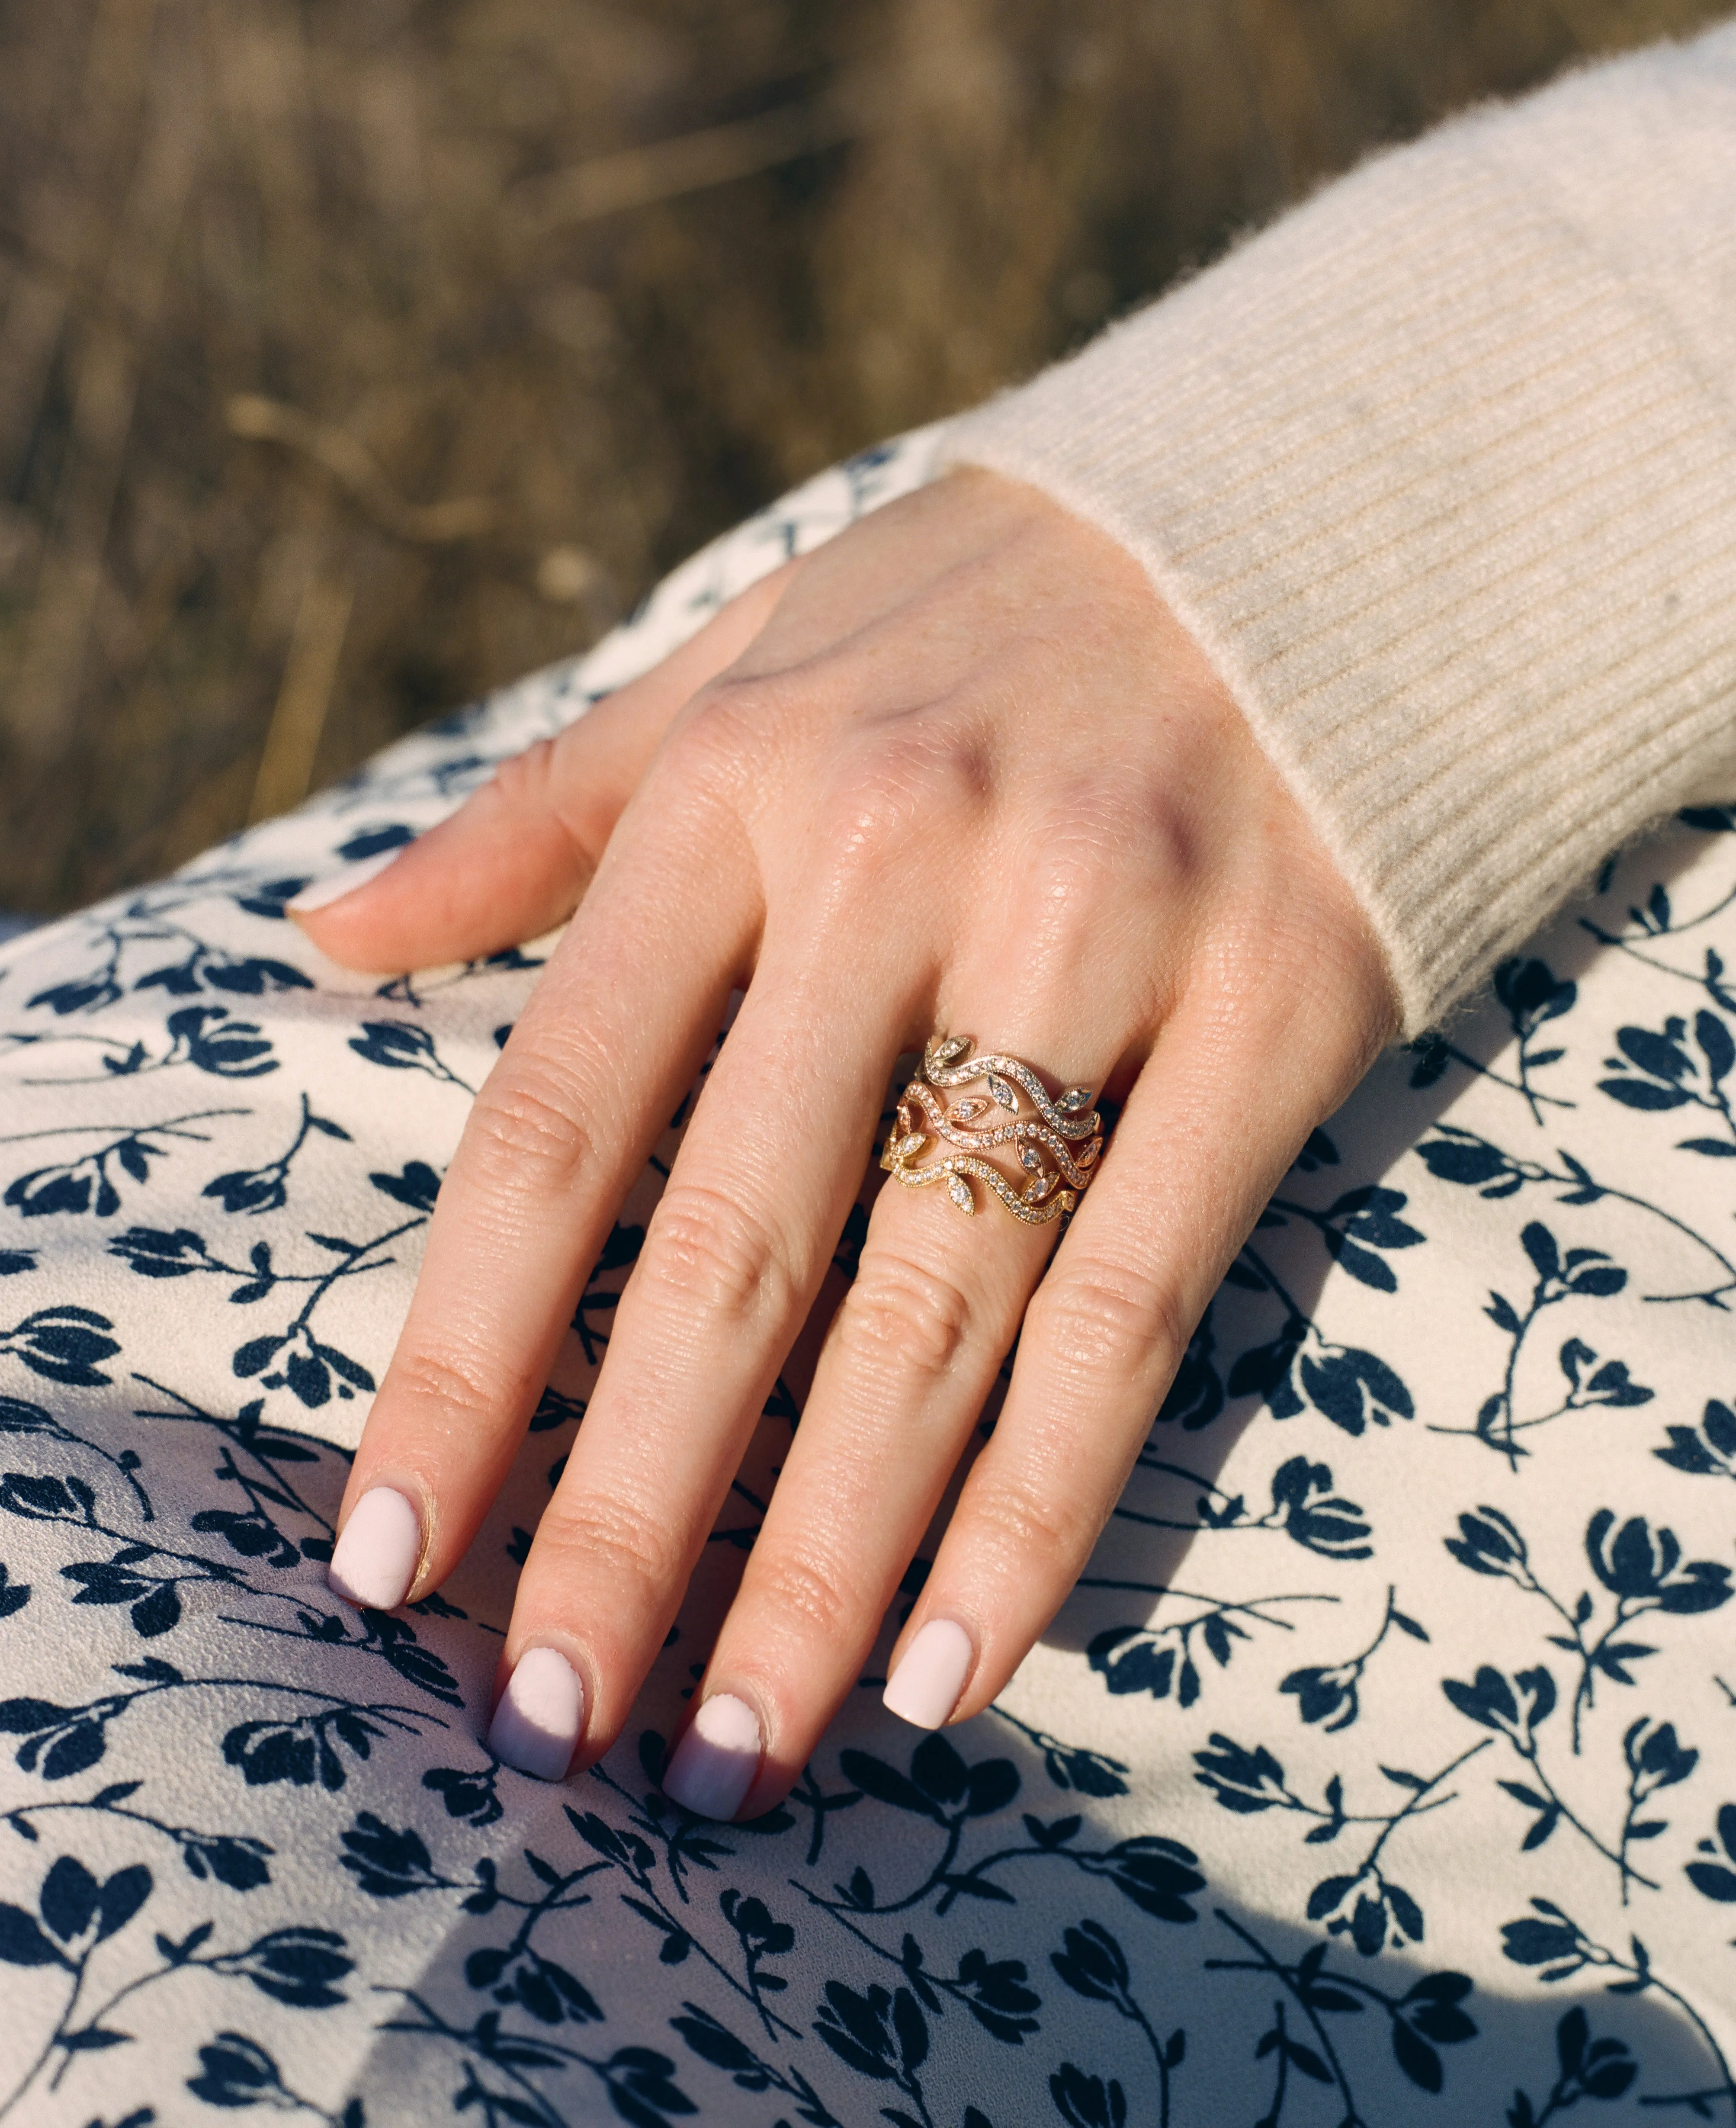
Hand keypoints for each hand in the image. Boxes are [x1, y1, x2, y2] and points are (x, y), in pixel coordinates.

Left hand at [294, 467, 1396, 1816]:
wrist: (1308, 515)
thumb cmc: (980, 618)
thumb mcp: (742, 666)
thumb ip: (542, 816)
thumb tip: (327, 943)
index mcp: (742, 792)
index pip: (555, 1125)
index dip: (458, 1358)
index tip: (394, 1553)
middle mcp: (906, 865)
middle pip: (735, 1253)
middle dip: (633, 1511)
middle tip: (560, 1719)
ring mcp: (1105, 940)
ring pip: (937, 1308)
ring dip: (828, 1556)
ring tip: (743, 1740)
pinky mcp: (1277, 1010)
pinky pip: (1137, 1299)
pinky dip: (1042, 1495)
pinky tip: (957, 1655)